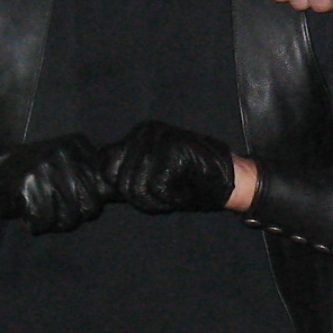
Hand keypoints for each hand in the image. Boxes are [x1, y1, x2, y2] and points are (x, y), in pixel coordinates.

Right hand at [0, 133, 108, 232]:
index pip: (102, 190)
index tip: (69, 197)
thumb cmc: (35, 175)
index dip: (87, 203)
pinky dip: (36, 224)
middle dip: (73, 216)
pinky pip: (45, 221)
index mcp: (78, 145)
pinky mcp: (27, 184)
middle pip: (90, 206)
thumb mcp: (66, 163)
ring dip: (55, 222)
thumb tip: (120, 192)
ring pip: (70, 217)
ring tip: (41, 208)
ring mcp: (45, 167)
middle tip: (53, 207)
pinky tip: (28, 210)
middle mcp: (63, 152)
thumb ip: (91, 174)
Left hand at [103, 119, 239, 213]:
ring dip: (157, 201)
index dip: (125, 190)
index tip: (150, 192)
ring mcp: (159, 138)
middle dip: (143, 200)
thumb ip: (127, 171)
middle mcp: (144, 131)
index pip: (107, 168)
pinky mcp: (173, 150)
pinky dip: (170, 199)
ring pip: (136, 188)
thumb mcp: (151, 173)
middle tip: (166, 195)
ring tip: (176, 192)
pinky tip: (184, 190)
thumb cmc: (191, 181)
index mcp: (136, 135)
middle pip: (121, 182)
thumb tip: (102, 178)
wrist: (230, 179)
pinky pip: (156, 188)